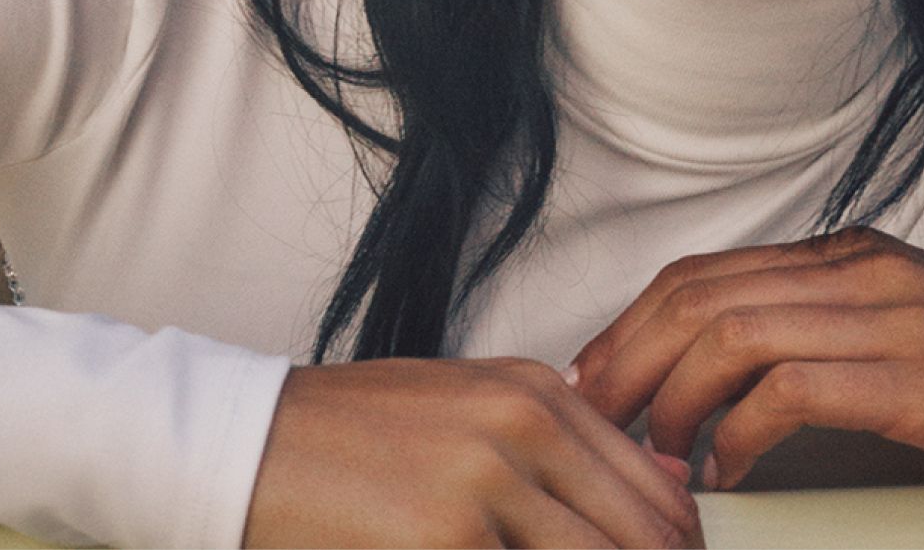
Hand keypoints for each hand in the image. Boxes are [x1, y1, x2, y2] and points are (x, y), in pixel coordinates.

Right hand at [245, 357, 702, 547]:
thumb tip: (664, 484)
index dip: (678, 549)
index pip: (656, 488)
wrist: (244, 443)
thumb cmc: (347, 436)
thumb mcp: (468, 408)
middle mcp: (524, 425)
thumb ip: (561, 442)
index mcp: (536, 390)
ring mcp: (488, 483)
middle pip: (645, 537)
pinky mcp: (449, 539)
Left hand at [570, 228, 923, 495]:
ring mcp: (893, 320)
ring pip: (733, 335)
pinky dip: (738, 434)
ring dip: (676, 401)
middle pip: (703, 297)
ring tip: (659, 451)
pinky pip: (790, 393)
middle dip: (632, 359)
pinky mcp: (918, 381)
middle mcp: (864, 273)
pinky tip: (726, 470)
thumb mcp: (906, 329)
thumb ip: (824, 329)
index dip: (636, 324)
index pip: (710, 272)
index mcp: (854, 256)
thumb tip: (723, 376)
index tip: (599, 376)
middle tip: (602, 418)